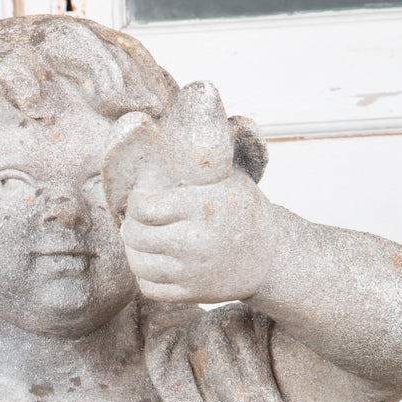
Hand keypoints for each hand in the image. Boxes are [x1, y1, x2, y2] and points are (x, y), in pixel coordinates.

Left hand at [103, 81, 280, 303]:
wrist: (271, 256)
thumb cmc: (243, 209)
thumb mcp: (226, 178)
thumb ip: (197, 162)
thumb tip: (176, 108)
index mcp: (202, 207)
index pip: (142, 206)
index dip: (134, 202)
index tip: (142, 199)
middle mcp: (195, 242)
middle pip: (135, 236)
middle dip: (130, 226)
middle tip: (135, 221)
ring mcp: (192, 271)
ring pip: (138, 263)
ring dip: (134, 251)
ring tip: (141, 241)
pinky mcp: (192, 293)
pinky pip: (149, 288)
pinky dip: (144, 276)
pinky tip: (152, 263)